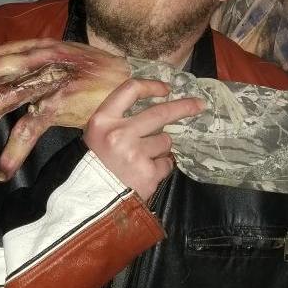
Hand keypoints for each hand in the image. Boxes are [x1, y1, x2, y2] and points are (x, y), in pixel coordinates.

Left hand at [0, 38, 132, 178]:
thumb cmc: (99, 71)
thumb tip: (6, 66)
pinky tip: (3, 171)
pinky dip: (12, 152)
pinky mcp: (62, 103)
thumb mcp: (68, 56)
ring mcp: (51, 80)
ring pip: (2, 98)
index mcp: (42, 47)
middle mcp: (42, 58)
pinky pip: (28, 128)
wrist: (134, 81)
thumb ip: (39, 59)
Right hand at [83, 78, 204, 199]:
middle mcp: (119, 134)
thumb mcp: (97, 135)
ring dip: (160, 148)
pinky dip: (161, 167)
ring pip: (165, 141)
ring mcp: (134, 154)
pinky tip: (146, 173)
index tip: (166, 89)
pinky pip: (167, 163)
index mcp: (102, 120)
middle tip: (199, 105)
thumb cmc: (94, 165)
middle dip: (184, 107)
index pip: (130, 90)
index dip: (151, 86)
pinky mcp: (148, 173)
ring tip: (142, 159)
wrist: (88, 202)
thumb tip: (156, 106)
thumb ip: (119, 119)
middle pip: (160, 113)